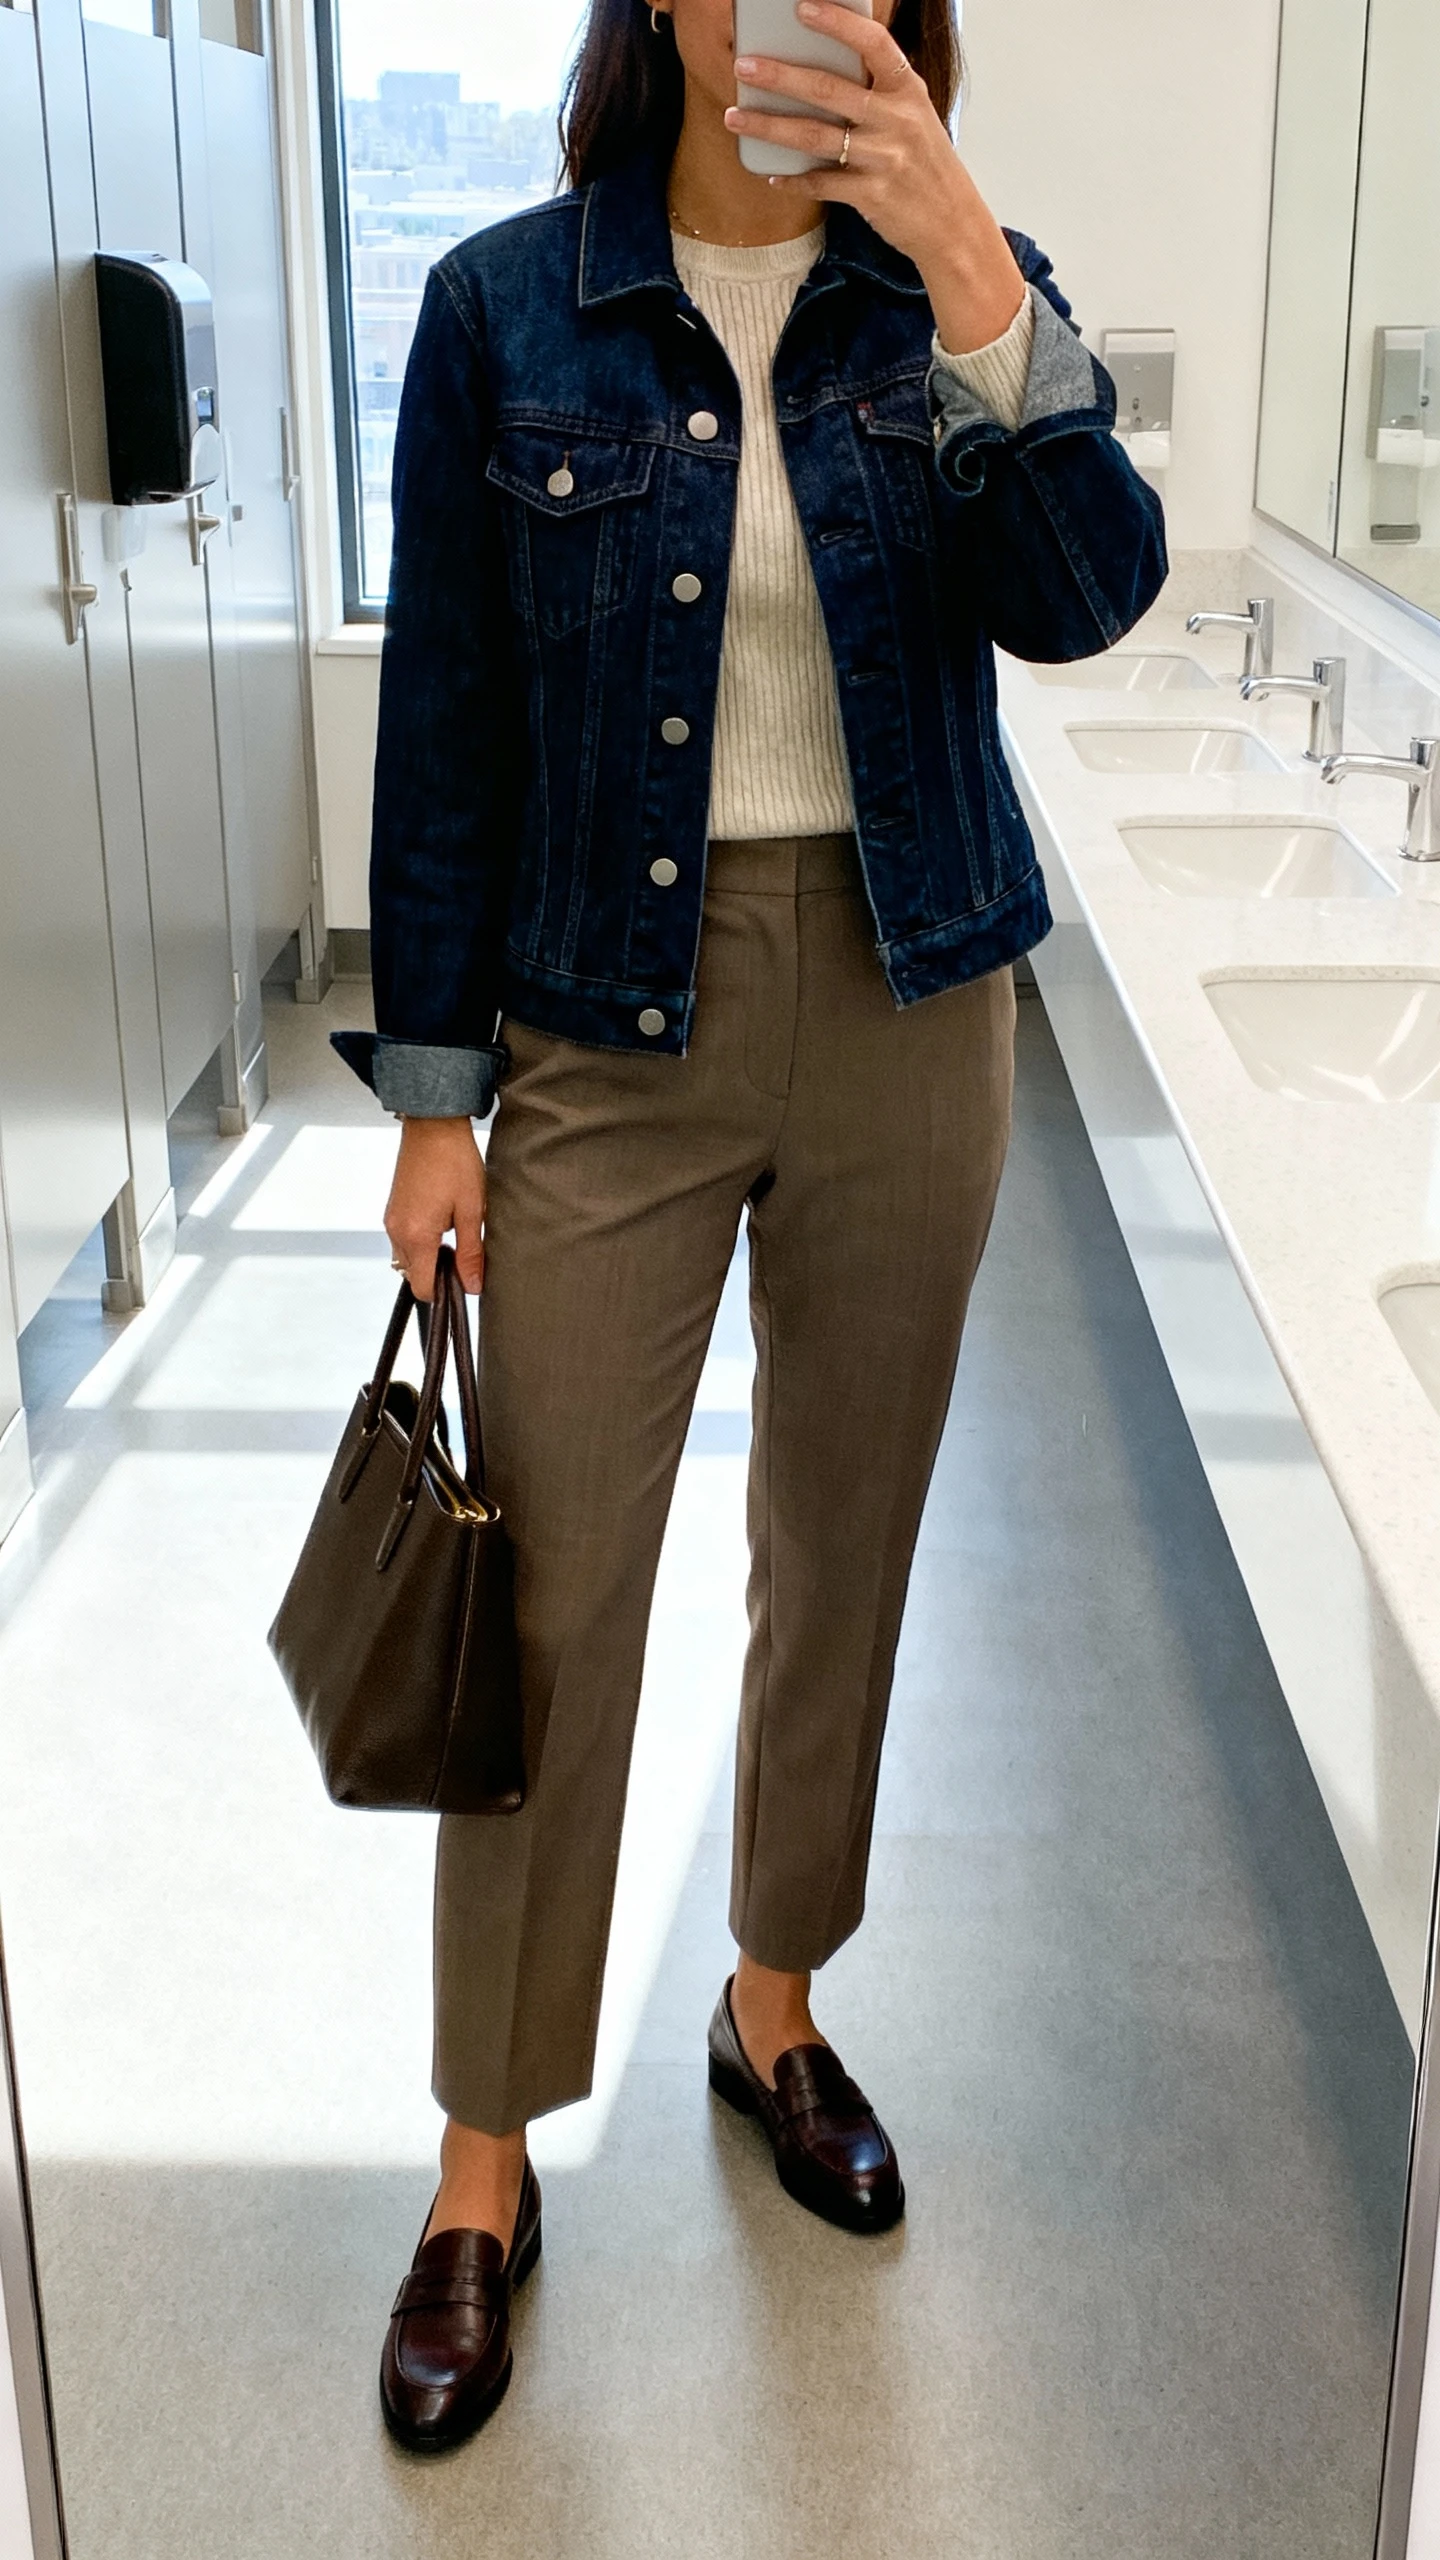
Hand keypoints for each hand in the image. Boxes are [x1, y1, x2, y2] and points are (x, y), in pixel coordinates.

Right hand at [384, 1117, 486, 1301]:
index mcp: (416, 1236)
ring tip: (453, 1234)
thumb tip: (472, 1285)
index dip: (444, 1292)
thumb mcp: (472, 1210)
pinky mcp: (392, 1210)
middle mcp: (396, 1232)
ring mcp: (391, 1220)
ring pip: (407, 1259)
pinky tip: (441, 1222)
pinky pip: (403, 1240)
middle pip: (412, 1276)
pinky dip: (420, 1242)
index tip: (464, 1280)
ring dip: (428, 1257)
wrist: (433, 1125)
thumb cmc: (454, 1162)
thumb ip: (471, 1252)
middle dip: (436, 1274)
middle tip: (463, 1253)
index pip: (422, 1287)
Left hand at [726, 0, 1024, 353]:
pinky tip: (771, 172)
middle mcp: (897, 119)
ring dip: (769, 126)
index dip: (837, 24)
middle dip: (780, 76)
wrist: (952, 222)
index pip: (872, 44)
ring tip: (736, 116)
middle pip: (828, 90)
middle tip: (744, 66)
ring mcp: (883, 158)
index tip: (801, 8)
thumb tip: (817, 72)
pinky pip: (820, 183)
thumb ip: (877, 92)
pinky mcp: (871, 195)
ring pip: (814, 137)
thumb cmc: (924, 163)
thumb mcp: (912, 116)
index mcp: (907, 90)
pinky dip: (793, 179)